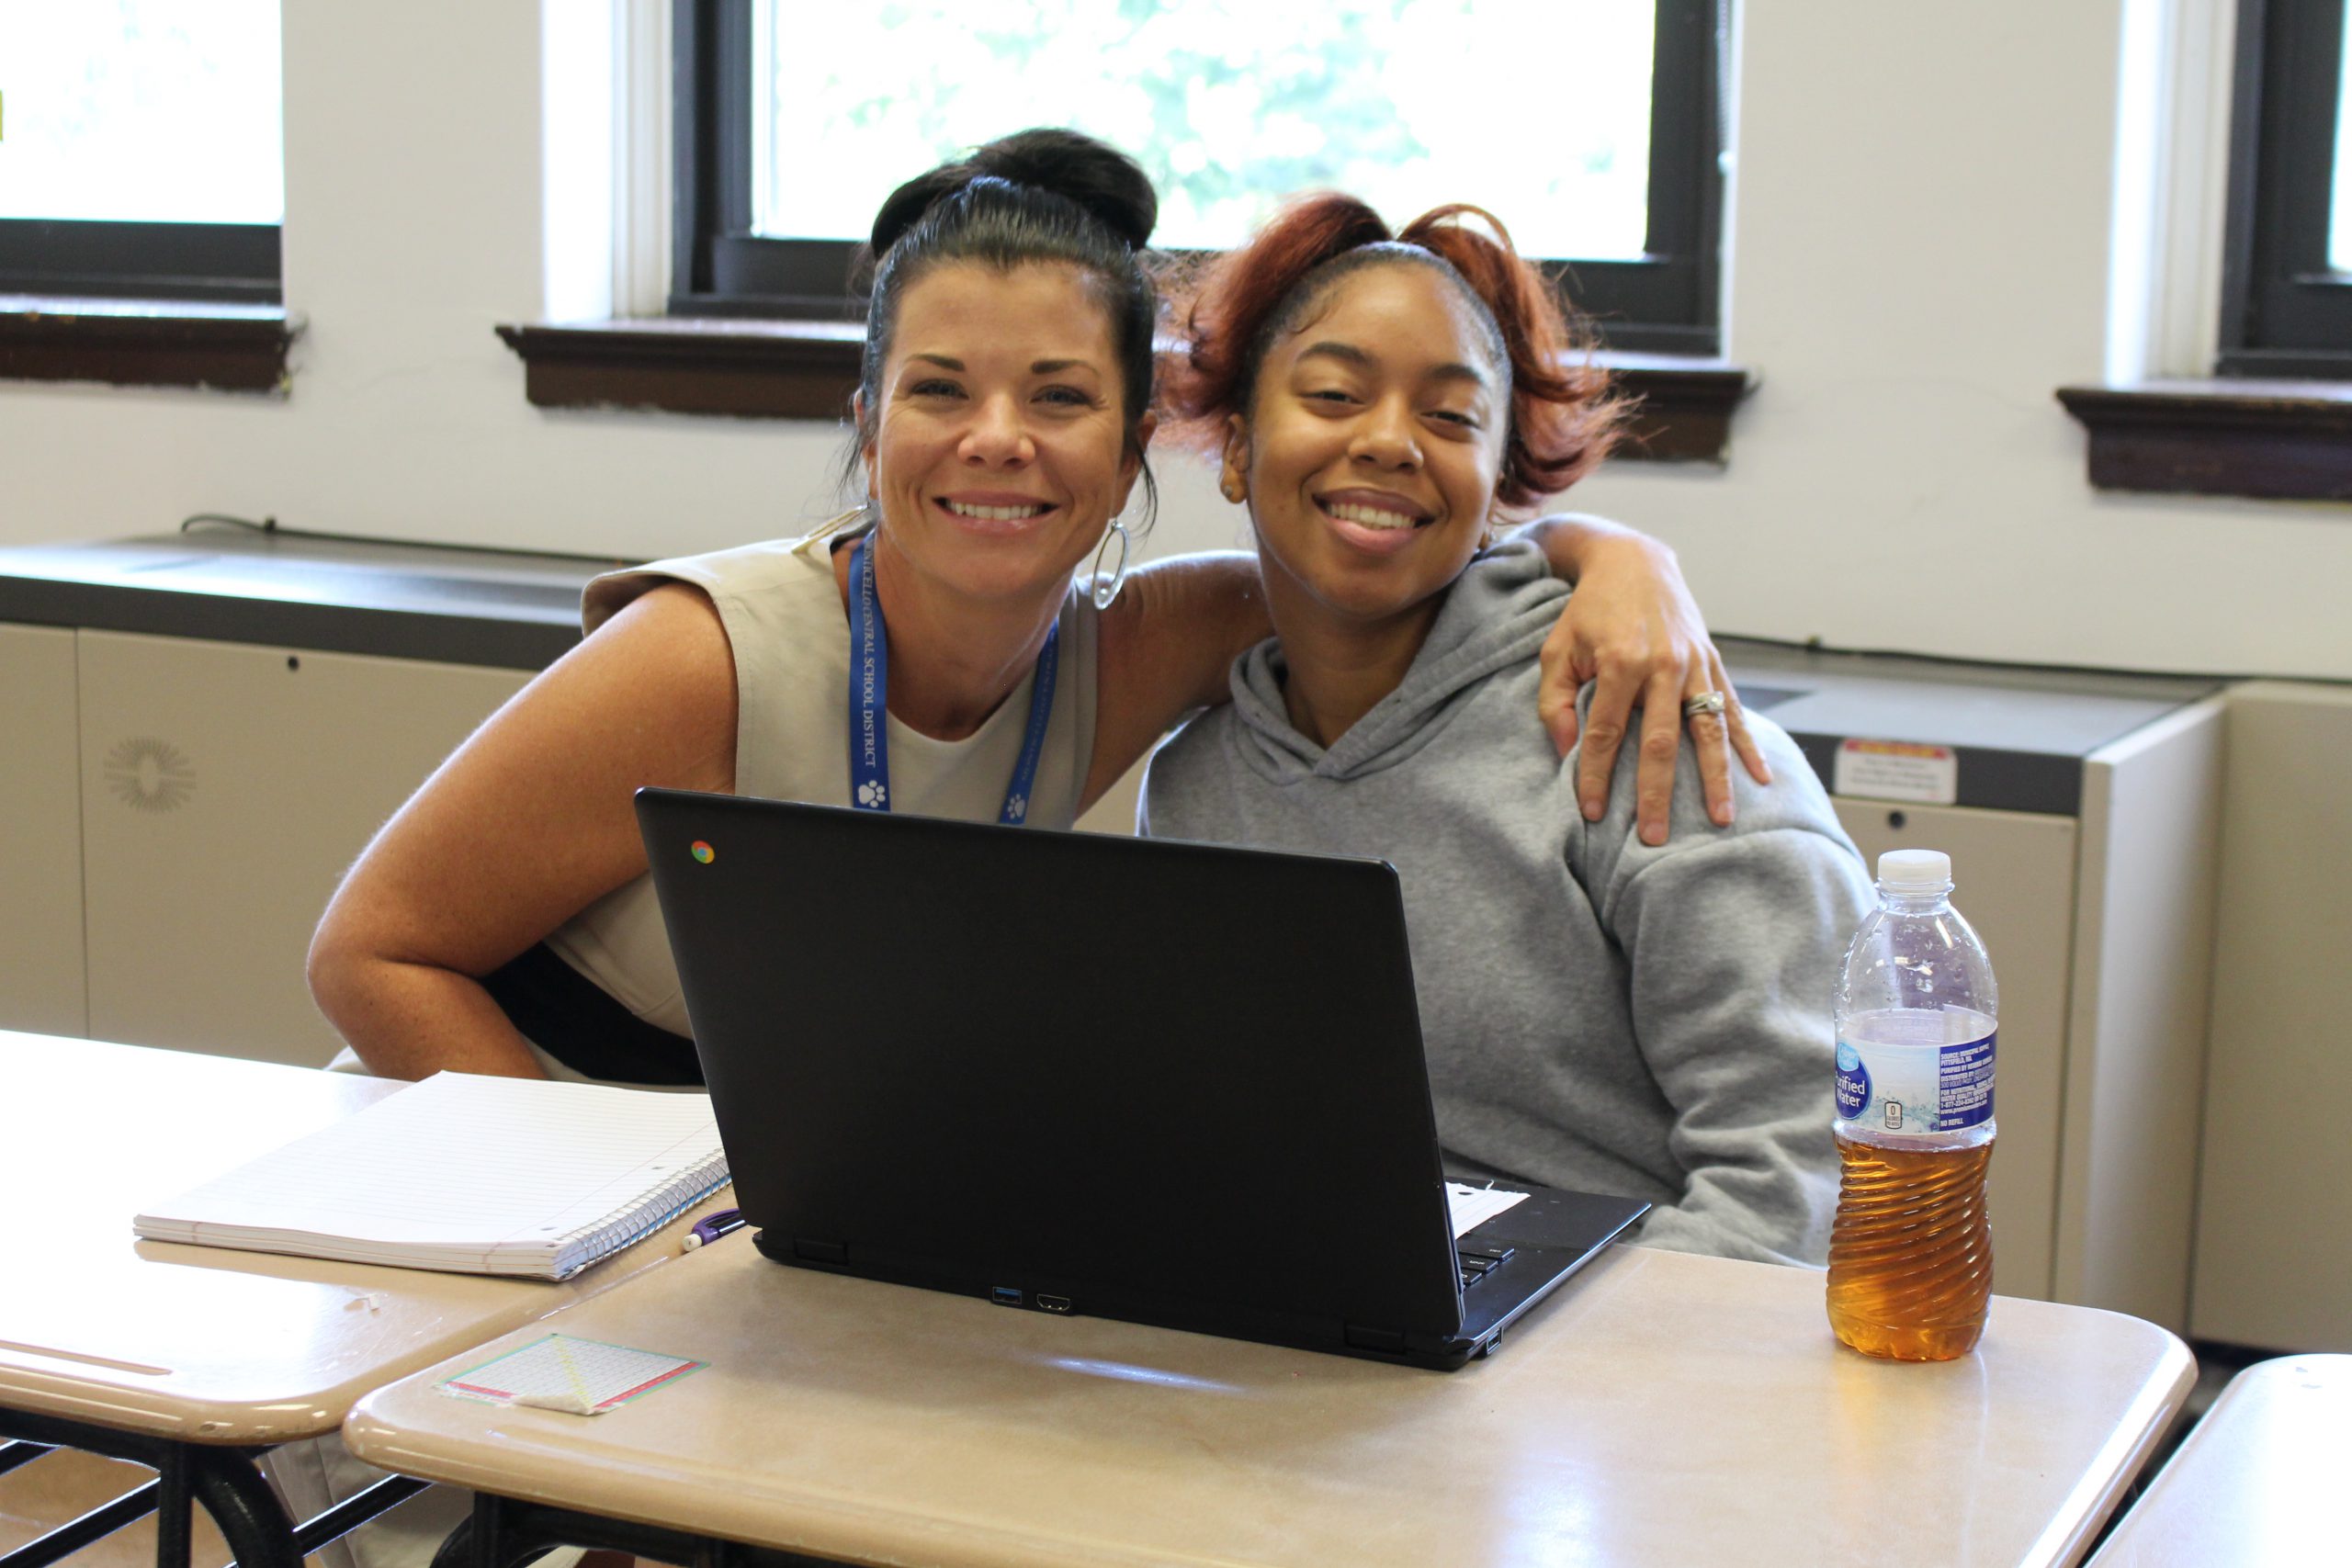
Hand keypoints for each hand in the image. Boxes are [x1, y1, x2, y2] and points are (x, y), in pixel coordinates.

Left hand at [1532, 531, 1770, 845]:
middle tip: (1655, 837)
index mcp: (1619, 662)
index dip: (1595, 775)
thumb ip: (1555, 702)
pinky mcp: (1713, 662)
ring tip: (1721, 820)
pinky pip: (1733, 710)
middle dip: (1656, 793)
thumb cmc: (1587, 612)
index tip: (1590, 812)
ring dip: (1714, 779)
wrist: (1633, 562)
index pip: (1604, 733)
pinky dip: (1747, 745)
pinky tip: (1761, 777)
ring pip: (1707, 731)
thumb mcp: (1556, 650)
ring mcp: (1694, 664)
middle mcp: (1662, 665)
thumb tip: (1566, 751)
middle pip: (1660, 742)